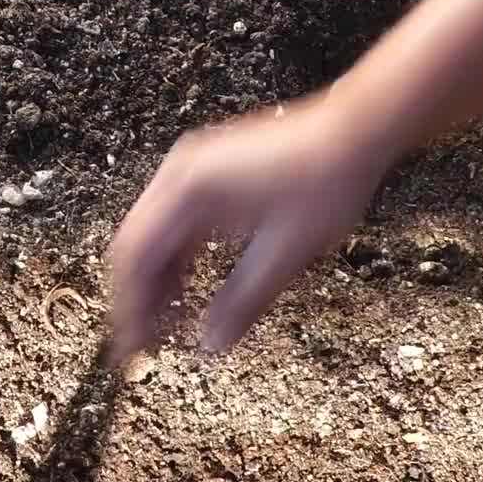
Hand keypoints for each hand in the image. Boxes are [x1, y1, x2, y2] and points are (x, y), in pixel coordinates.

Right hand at [105, 92, 394, 360]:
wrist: (352, 134)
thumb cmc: (326, 181)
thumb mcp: (286, 253)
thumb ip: (242, 302)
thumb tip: (211, 345)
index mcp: (190, 190)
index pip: (136, 256)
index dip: (130, 306)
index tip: (133, 346)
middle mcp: (179, 175)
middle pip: (135, 246)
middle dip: (138, 298)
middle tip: (145, 344)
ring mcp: (190, 171)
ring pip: (152, 236)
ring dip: (156, 281)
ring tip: (168, 326)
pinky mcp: (207, 175)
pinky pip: (173, 224)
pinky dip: (175, 261)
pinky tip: (188, 291)